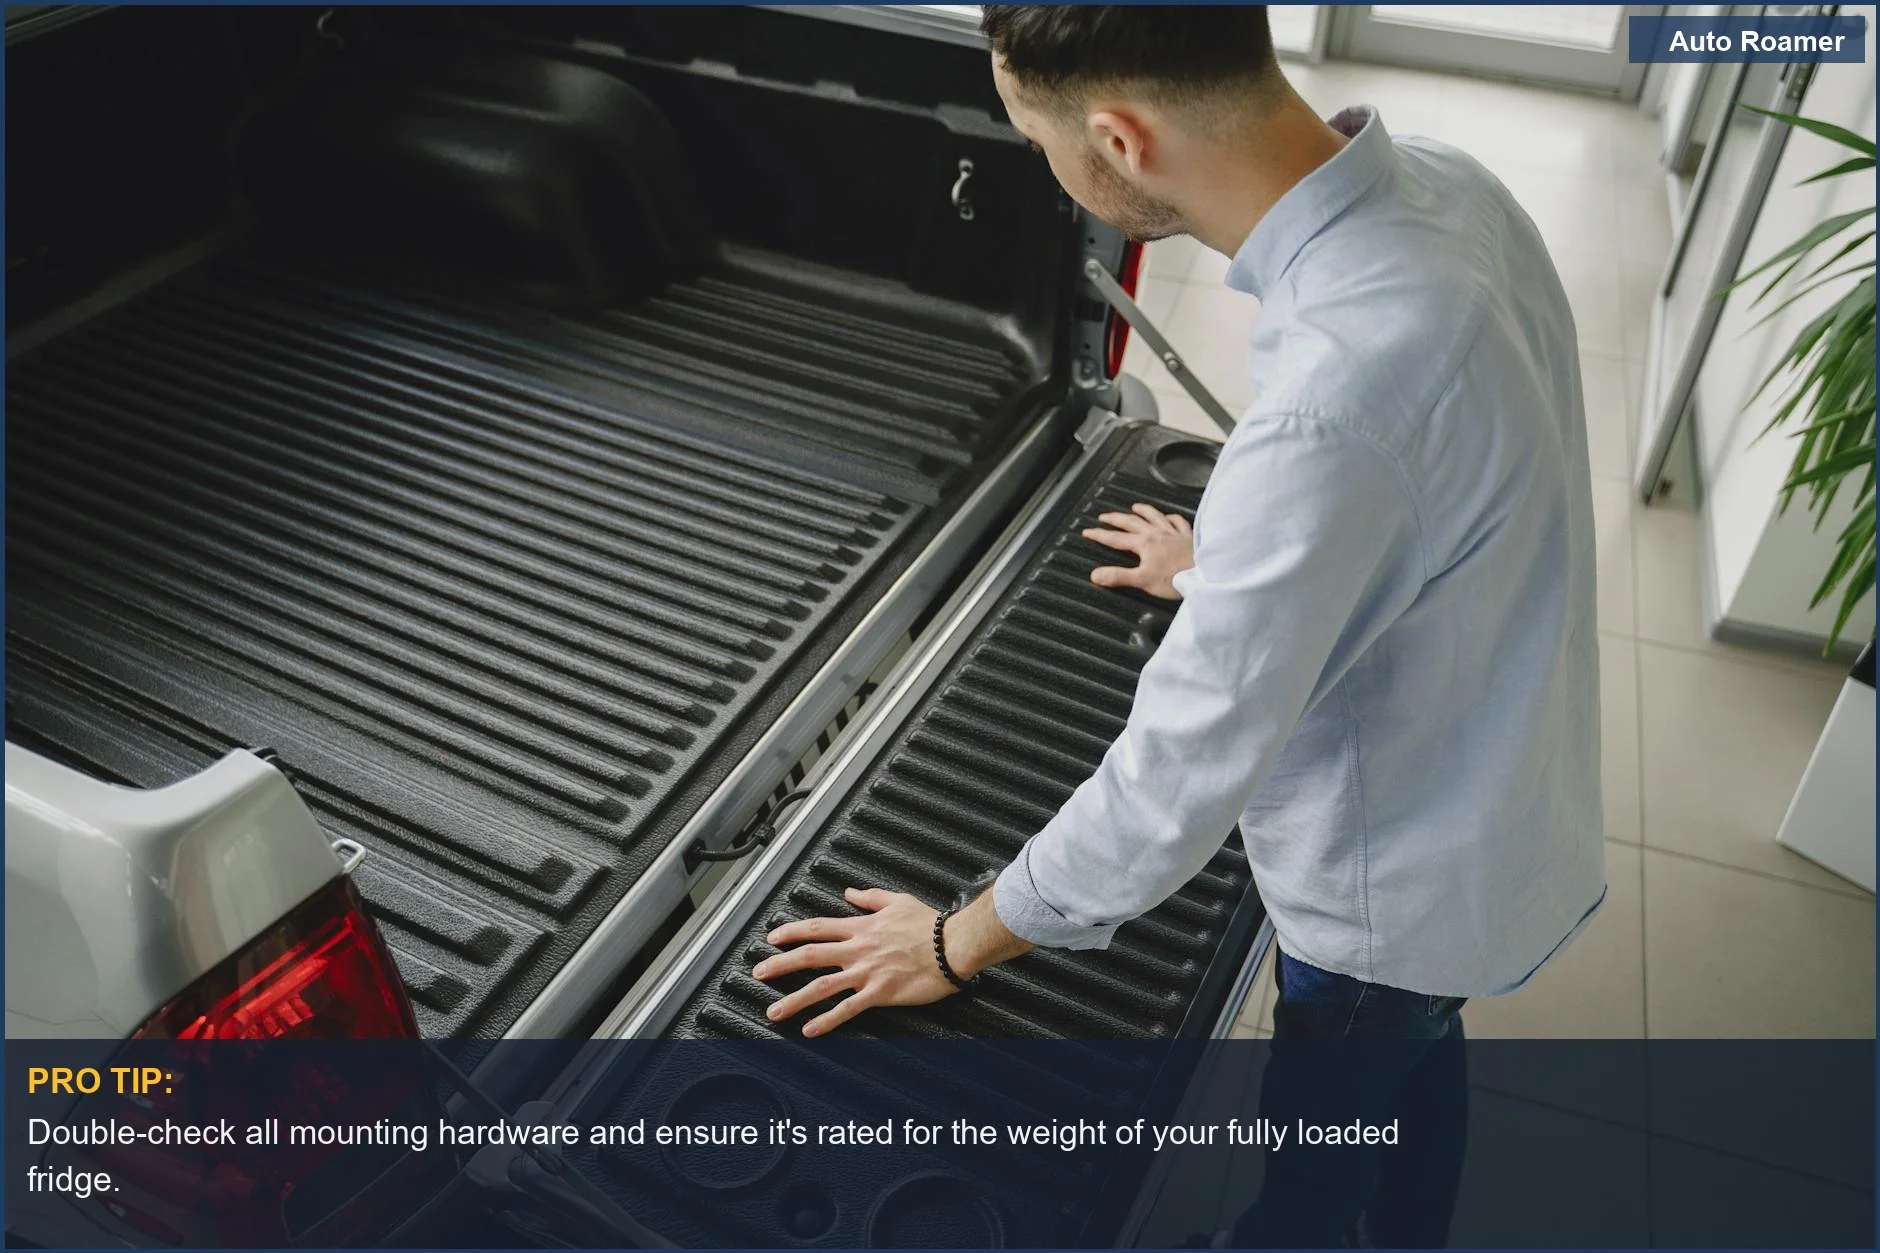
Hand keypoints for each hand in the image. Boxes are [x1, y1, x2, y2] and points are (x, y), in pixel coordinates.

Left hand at [753, 888, 956, 1036]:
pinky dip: (827, 1020)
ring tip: (773, 1011)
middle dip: (780, 964)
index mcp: (861, 927)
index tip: (772, 938)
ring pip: (822, 985)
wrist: (954, 944)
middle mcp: (858, 949)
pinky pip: (848, 1008)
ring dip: (794, 999)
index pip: (817, 927)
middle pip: (810, 955)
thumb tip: (850, 892)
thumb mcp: (897, 900)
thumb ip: (870, 897)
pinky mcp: (880, 993)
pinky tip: (810, 1030)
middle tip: (758, 972)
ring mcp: (867, 972)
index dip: (791, 932)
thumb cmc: (931, 925)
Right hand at [1083, 503, 1193, 599]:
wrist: (1205, 574)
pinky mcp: (1188, 537)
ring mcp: (1174, 533)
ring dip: (1142, 510)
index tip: (1087, 532)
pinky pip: (1178, 522)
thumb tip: (1096, 574)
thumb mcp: (1142, 581)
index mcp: (1144, 544)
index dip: (1099, 534)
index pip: (1116, 538)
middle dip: (1116, 518)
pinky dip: (1171, 517)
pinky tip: (1169, 516)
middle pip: (1132, 522)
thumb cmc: (1177, 579)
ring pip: (1155, 516)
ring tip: (1134, 506)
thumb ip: (1118, 576)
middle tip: (1104, 516)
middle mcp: (1157, 534)